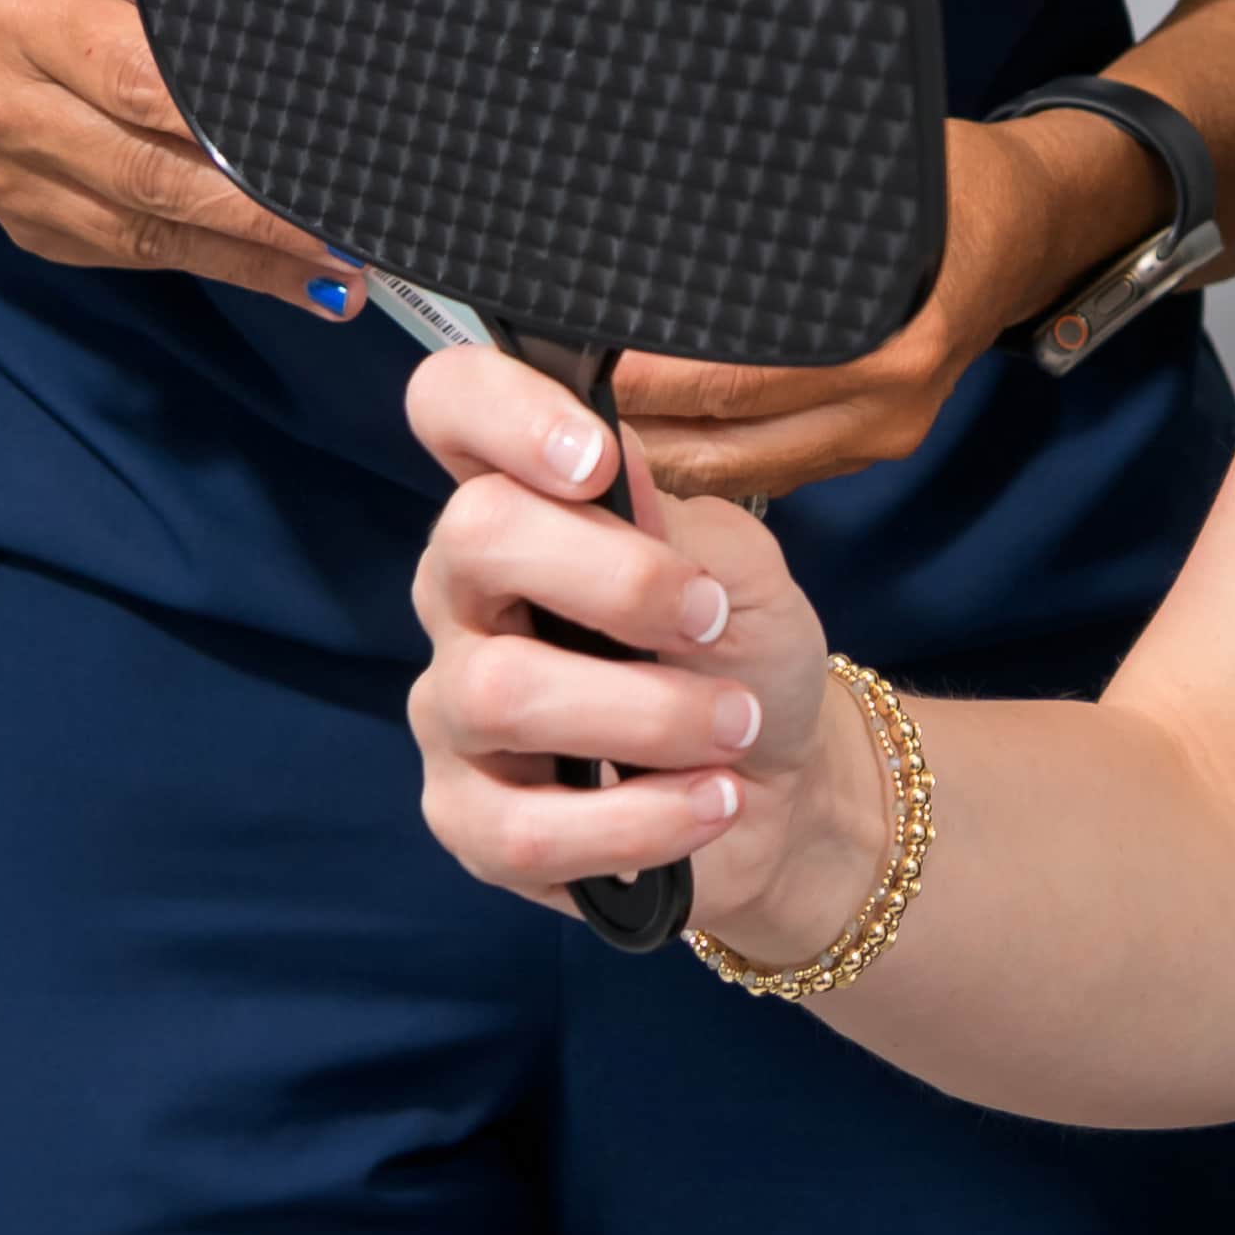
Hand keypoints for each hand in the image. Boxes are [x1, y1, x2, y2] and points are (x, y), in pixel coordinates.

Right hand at [0, 0, 342, 302]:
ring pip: (141, 232)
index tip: (323, 162)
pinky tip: (272, 273)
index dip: (241, 137)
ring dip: (245, 260)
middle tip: (348, 246)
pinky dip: (205, 262)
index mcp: (33, 10)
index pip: (149, 84)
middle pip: (149, 175)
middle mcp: (0, 99)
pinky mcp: (17, 218)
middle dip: (258, 220)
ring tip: (332, 279)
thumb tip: (316, 64)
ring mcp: (0, 172)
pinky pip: (122, 252)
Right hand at [405, 341, 883, 946]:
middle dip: (618, 579)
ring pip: (499, 691)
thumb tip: (611, 471)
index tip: (595, 461)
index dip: (502, 409)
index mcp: (522, 502)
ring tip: (734, 727)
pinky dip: (638, 819)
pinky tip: (708, 804)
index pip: (451, 406)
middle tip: (707, 620)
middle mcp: (465, 595)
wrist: (782, 788)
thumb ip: (676, 520)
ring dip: (650, 713)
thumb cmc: (743, 653)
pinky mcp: (468, 822)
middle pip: (472, 535)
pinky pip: (518, 829)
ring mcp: (454, 710)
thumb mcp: (739, 570)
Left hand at [607, 106, 1158, 502]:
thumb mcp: (857, 176)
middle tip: (546, 404)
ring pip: (735, 474)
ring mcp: (880, 438)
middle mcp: (883, 405)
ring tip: (577, 423)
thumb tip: (651, 218)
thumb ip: (768, 214)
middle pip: (720, 449)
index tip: (566, 358)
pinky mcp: (871, 449)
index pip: (728, 380)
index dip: (638, 380)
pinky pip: (767, 471)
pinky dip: (703, 455)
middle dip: (627, 432)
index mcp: (886, 338)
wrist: (1028, 226)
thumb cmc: (943, 183)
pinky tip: (646, 430)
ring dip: (656, 454)